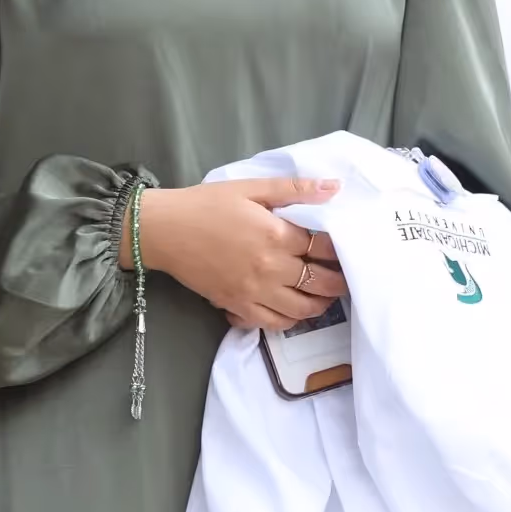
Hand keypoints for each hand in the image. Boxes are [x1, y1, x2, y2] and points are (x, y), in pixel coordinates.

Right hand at [135, 178, 346, 330]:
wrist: (163, 230)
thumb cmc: (207, 204)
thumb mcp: (251, 187)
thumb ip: (294, 189)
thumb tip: (334, 187)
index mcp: (277, 235)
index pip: (324, 249)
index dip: (339, 251)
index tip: (347, 249)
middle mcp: (270, 268)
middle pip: (320, 283)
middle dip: (338, 282)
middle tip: (344, 277)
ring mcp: (253, 291)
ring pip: (301, 310)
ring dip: (319, 304)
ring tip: (324, 295)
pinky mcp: (236, 306)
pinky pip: (272, 323)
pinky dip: (288, 320)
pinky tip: (292, 308)